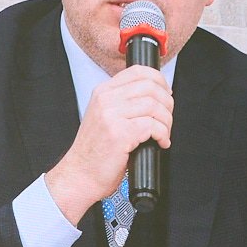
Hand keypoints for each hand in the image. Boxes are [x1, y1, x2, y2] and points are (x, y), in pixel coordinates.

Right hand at [43, 65, 172, 221]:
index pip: (137, 71)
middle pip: (150, 87)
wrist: (80, 175)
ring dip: (166, 121)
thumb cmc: (94, 152)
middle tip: (167, 117)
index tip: (166, 93)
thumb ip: (122, 103)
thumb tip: (154, 97)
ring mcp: (111, 116)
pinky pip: (153, 126)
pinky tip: (161, 142)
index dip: (159, 80)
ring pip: (154, 105)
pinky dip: (163, 135)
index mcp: (103, 93)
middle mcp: (106, 100)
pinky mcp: (120, 134)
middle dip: (166, 103)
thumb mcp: (103, 118)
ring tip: (164, 133)